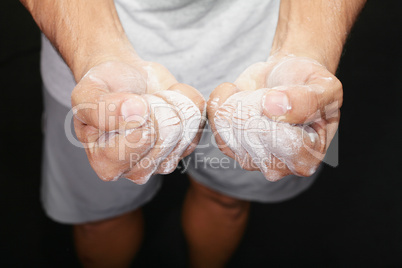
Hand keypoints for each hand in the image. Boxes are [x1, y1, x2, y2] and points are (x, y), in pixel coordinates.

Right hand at [72, 60, 205, 183]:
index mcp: (107, 163)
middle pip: (168, 133)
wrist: (125, 77)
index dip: (139, 109)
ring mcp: (164, 161)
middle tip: (141, 98)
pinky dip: (185, 97)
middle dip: (156, 104)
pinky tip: (167, 99)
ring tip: (151, 99)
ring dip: (170, 100)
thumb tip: (135, 112)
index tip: (127, 100)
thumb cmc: (104, 87)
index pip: (141, 137)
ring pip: (186, 126)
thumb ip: (102, 108)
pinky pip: (199, 117)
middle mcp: (137, 170)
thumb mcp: (88, 92)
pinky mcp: (186, 146)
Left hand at [207, 53, 341, 180]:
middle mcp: (277, 167)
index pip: (285, 142)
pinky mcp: (228, 146)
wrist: (286, 78)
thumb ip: (308, 100)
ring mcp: (250, 159)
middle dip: (258, 102)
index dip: (278, 111)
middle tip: (272, 95)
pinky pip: (215, 119)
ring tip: (259, 97)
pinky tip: (240, 95)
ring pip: (230, 125)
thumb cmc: (310, 85)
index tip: (283, 96)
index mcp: (308, 157)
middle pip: (252, 133)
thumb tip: (274, 107)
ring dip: (241, 99)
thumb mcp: (325, 87)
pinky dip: (224, 97)